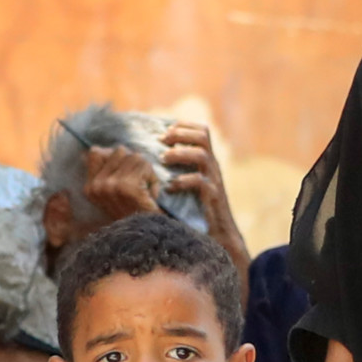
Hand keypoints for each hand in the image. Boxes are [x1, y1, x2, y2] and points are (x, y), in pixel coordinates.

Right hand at [81, 145, 163, 222]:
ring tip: (146, 192)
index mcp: (90, 187)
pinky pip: (145, 166)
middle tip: (140, 187)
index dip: (117, 159)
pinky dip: (153, 179)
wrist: (149, 236)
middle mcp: (97, 186)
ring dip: (147, 172)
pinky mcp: (128, 187)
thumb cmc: (137, 214)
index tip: (127, 176)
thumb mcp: (117, 193)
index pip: (96, 152)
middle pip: (120, 151)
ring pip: (135, 156)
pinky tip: (151, 196)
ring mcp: (111, 186)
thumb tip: (101, 148)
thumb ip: (108, 171)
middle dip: (135, 165)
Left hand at [160, 122, 248, 259]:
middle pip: (203, 135)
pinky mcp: (213, 196)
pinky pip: (201, 182)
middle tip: (161, 141)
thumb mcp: (184, 183)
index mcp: (205, 160)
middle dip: (179, 134)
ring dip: (179, 154)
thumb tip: (145, 156)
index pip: (201, 131)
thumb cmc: (193, 210)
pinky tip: (169, 187)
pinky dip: (183, 181)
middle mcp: (211, 166)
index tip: (162, 131)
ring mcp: (214, 180)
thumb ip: (173, 169)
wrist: (216, 235)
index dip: (182, 126)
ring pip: (202, 155)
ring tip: (162, 160)